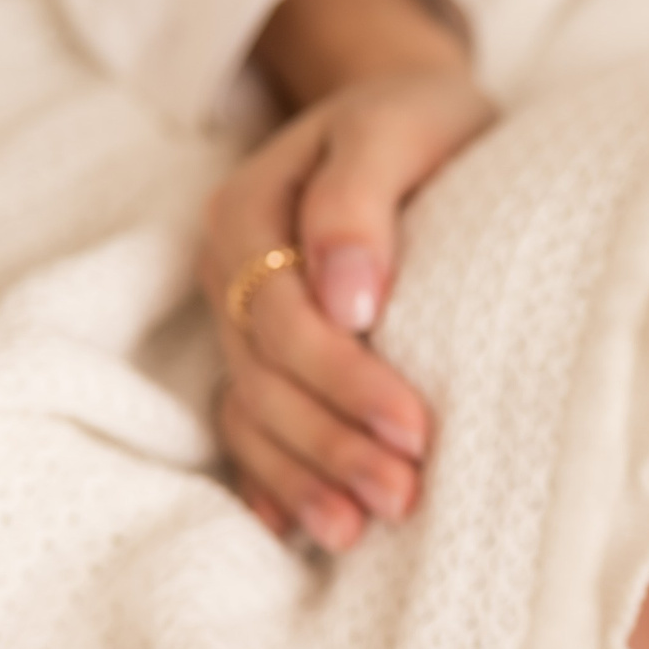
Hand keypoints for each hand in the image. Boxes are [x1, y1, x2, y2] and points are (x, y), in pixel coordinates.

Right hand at [201, 0, 496, 545]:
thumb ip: (359, 200)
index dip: (345, 378)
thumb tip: (348, 298)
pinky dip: (273, 481)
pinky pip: (252, 429)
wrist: (414, 118)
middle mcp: (232, 276)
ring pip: (255, 414)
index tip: (416, 425)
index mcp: (248, 214)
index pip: (284, 317)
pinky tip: (300, 529)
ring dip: (306, 477)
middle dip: (334, 442)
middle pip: (268, 377)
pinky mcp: (266, 358)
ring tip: (361, 530)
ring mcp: (242, 323)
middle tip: (405, 495)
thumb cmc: (416, 121)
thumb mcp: (396, 127)